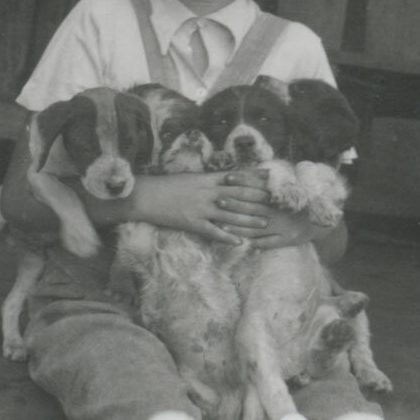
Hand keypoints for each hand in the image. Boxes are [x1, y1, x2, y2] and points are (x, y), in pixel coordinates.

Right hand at [128, 172, 271, 246]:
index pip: (236, 178)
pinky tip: (240, 242)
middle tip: (274, 203)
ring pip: (230, 215)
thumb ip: (209, 180)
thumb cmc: (167, 186)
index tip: (269, 180)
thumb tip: (226, 178)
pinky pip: (214, 232)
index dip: (254, 179)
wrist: (146, 196)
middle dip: (257, 199)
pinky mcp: (193, 223)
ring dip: (249, 220)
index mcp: (206, 179)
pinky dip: (227, 238)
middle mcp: (207, 193)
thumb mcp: (190, 178)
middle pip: (238, 195)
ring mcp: (201, 209)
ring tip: (264, 223)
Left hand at [213, 169, 318, 249]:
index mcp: (282, 194)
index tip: (227, 177)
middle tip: (219, 200)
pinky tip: (241, 243)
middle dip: (236, 204)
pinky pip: (269, 243)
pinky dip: (255, 243)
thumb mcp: (292, 187)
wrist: (324, 219)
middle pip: (255, 206)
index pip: (259, 185)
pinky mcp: (287, 239)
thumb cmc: (302, 200)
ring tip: (221, 226)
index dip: (243, 181)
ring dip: (239, 227)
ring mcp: (284, 226)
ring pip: (258, 227)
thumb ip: (274, 182)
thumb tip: (255, 170)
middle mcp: (282, 210)